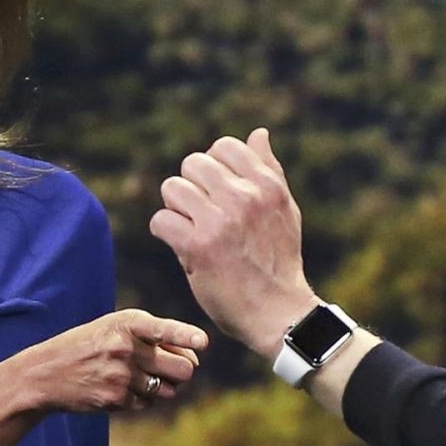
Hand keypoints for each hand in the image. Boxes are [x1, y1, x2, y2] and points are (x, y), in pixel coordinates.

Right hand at [15, 309, 207, 412]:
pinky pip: (149, 403)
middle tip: (173, 369)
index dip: (186, 336)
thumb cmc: (89, 346)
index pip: (164, 329)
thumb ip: (152, 336)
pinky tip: (123, 388)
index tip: (203, 343)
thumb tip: (194, 359)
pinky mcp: (116, 399)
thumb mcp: (114, 328)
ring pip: (170, 390)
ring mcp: (121, 376)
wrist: (45, 374)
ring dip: (165, 387)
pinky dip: (144, 398)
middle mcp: (125, 347)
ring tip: (141, 377)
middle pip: (183, 369)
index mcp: (127, 323)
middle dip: (184, 371)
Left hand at [150, 128, 317, 357]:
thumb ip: (269, 170)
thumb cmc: (279, 260)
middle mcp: (244, 197)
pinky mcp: (198, 247)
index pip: (223, 147)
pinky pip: (161, 221)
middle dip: (191, 187)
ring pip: (172, 188)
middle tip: (200, 213)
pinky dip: (166, 233)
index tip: (216, 192)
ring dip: (176, 210)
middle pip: (192, 164)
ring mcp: (220, 221)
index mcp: (267, 185)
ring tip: (191, 229)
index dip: (213, 167)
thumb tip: (258, 132)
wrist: (278, 312)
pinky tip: (183, 246)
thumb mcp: (284, 210)